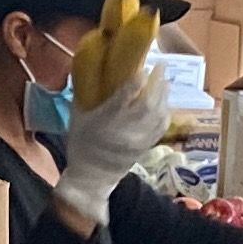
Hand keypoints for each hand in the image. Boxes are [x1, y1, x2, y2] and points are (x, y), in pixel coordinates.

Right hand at [53, 50, 171, 228]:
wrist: (92, 177)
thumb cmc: (81, 144)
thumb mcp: (77, 117)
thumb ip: (85, 94)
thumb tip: (95, 68)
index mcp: (105, 120)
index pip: (124, 97)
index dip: (136, 81)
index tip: (142, 67)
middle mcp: (125, 129)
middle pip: (148, 103)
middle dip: (157, 82)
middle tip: (160, 65)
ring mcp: (139, 139)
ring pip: (158, 113)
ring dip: (164, 94)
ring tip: (164, 81)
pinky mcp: (147, 146)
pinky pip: (161, 125)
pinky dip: (165, 110)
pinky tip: (164, 101)